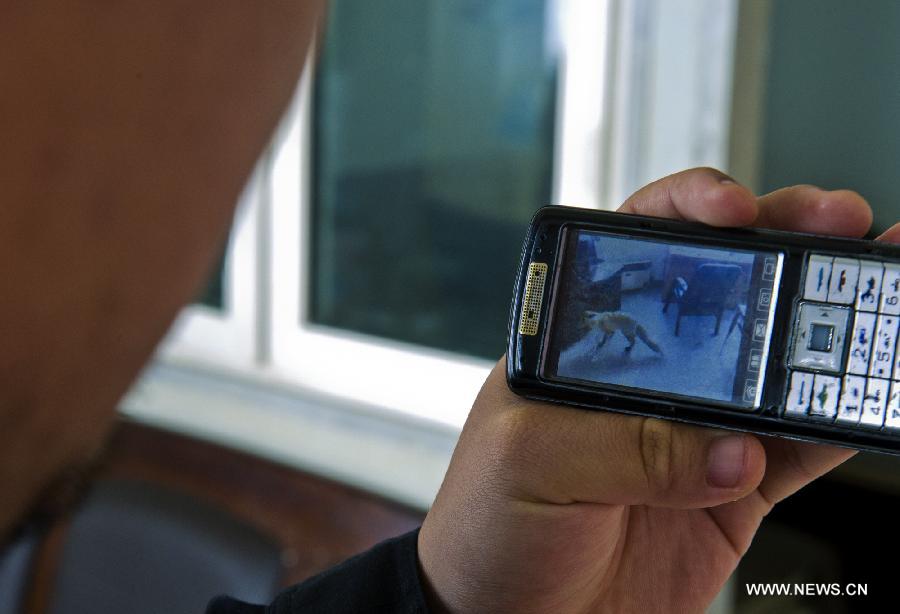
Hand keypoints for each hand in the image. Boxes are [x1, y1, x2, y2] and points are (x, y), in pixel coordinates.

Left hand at [418, 168, 892, 612]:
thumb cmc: (487, 527)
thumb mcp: (531, 465)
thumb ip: (628, 447)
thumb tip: (730, 449)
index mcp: (581, 344)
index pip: (636, 250)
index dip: (690, 212)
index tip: (735, 210)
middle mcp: (643, 375)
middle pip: (723, 290)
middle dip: (785, 247)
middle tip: (839, 224)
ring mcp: (693, 429)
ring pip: (775, 363)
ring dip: (830, 328)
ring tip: (880, 296)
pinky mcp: (730, 490)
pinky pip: (799, 448)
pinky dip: (841, 422)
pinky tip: (868, 393)